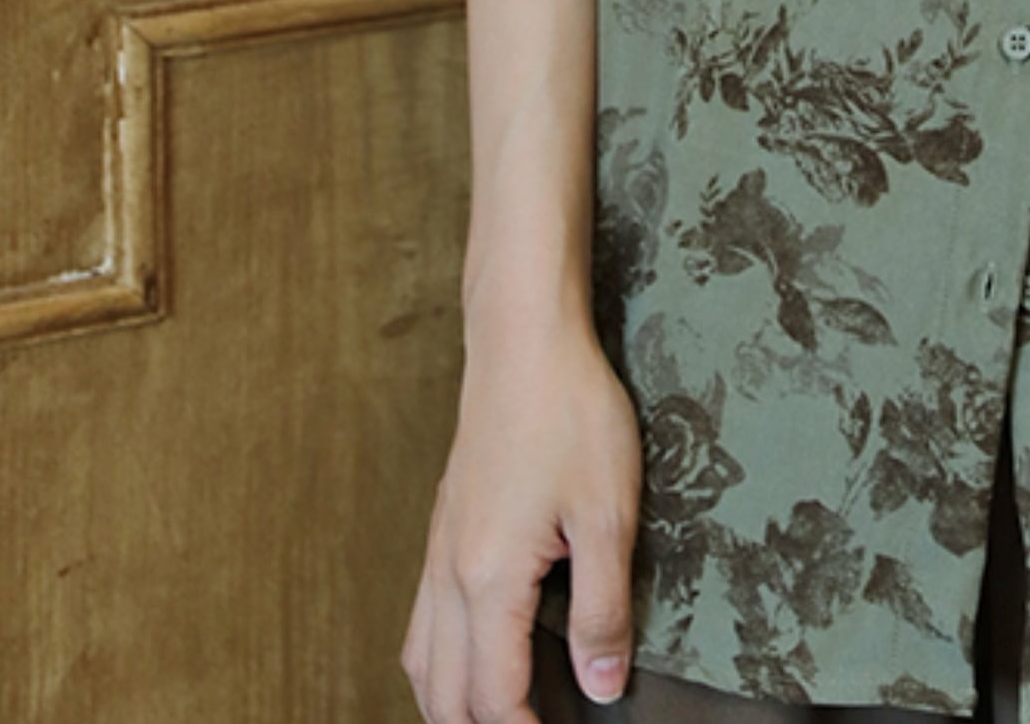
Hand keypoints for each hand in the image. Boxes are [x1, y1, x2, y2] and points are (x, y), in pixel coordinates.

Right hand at [400, 315, 642, 722]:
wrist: (524, 342)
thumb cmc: (570, 414)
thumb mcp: (608, 512)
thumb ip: (603, 609)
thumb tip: (603, 687)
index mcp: (487, 580)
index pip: (493, 700)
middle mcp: (449, 575)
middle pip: (444, 697)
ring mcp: (438, 550)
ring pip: (421, 664)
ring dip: (452, 706)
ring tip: (499, 717)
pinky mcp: (443, 528)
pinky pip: (421, 622)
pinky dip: (438, 663)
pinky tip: (471, 656)